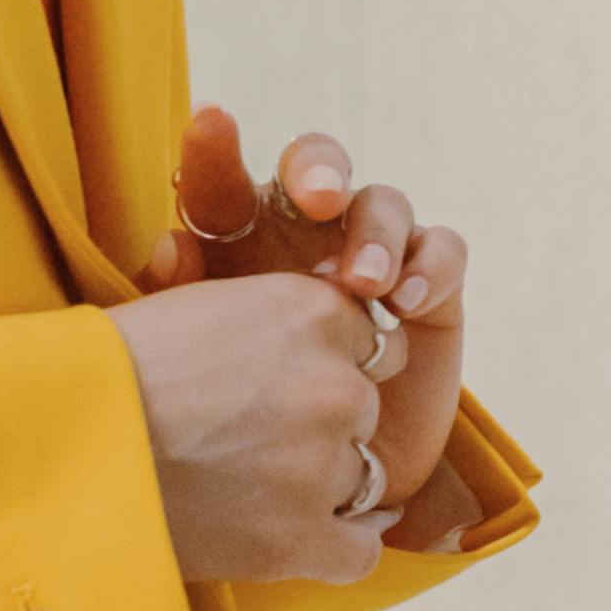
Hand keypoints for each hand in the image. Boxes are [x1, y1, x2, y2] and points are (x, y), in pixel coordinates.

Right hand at [108, 270, 415, 585]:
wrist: (50, 443)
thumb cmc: (107, 371)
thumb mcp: (201, 306)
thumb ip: (274, 319)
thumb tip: (321, 343)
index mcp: (312, 312)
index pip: (370, 344)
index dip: (331, 366)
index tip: (286, 386)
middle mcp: (335, 385)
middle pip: (366, 410)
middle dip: (323, 425)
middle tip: (253, 441)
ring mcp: (322, 466)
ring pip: (361, 478)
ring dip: (319, 483)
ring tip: (251, 487)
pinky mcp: (297, 539)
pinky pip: (359, 551)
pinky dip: (339, 547)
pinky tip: (311, 538)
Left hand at [136, 106, 473, 546]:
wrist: (317, 487)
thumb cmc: (244, 419)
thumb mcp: (204, 369)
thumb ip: (178, 309)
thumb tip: (168, 247)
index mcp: (238, 241)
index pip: (224, 183)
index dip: (217, 150)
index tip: (211, 124)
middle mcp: (308, 234)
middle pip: (317, 166)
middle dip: (317, 171)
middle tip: (316, 199)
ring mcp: (374, 254)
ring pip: (384, 203)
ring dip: (375, 234)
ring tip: (364, 282)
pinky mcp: (432, 288)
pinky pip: (442, 250)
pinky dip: (428, 266)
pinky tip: (407, 302)